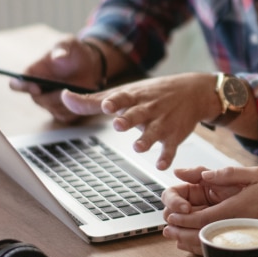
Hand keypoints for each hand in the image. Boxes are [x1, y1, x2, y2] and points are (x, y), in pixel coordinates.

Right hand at [11, 37, 104, 122]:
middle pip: (38, 100)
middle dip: (54, 96)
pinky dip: (76, 108)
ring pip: (54, 109)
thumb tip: (57, 56)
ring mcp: (49, 103)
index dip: (22, 87)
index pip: (16, 84)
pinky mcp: (62, 111)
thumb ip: (62, 47)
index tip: (37, 87)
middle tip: (69, 88)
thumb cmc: (74, 52)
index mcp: (32, 73)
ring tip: (80, 87)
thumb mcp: (69, 44)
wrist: (91, 64)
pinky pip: (66, 115)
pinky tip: (83, 96)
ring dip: (67, 101)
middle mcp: (37, 91)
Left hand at [61, 72, 218, 169]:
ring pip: (154, 133)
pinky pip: (171, 148)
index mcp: (134, 97)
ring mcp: (162, 123)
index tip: (107, 105)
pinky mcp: (174, 136)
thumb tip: (64, 97)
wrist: (193, 92)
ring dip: (146, 140)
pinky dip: (167, 157)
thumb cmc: (152, 93)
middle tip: (119, 124)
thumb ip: (92, 101)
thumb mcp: (125, 93)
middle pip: (137, 114)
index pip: (122, 98)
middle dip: (128, 119)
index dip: (114, 102)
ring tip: (138, 147)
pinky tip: (161, 164)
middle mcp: (148, 109)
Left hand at [162, 166, 257, 253]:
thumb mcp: (255, 174)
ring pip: (212, 247)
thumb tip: (202, 175)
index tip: (172, 215)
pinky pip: (225, 251)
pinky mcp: (251, 245)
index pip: (202, 218)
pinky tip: (200, 245)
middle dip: (182, 233)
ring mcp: (245, 239)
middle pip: (202, 236)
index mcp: (237, 209)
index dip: (183, 218)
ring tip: (176, 239)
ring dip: (191, 244)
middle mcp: (238, 227)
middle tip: (167, 229)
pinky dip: (208, 250)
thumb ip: (227, 174)